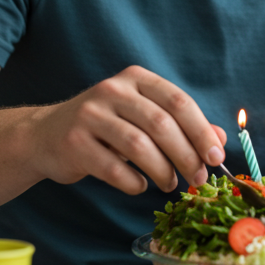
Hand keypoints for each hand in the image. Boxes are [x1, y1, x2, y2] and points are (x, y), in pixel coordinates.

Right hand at [31, 65, 226, 194]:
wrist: (45, 135)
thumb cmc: (105, 127)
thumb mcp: (142, 117)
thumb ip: (180, 126)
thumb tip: (219, 140)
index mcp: (135, 78)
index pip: (178, 101)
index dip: (201, 131)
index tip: (216, 157)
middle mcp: (112, 91)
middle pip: (161, 125)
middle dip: (186, 156)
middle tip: (198, 179)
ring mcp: (90, 115)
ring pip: (139, 146)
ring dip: (163, 172)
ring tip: (170, 185)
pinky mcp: (74, 142)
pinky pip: (114, 169)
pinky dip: (134, 183)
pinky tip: (140, 186)